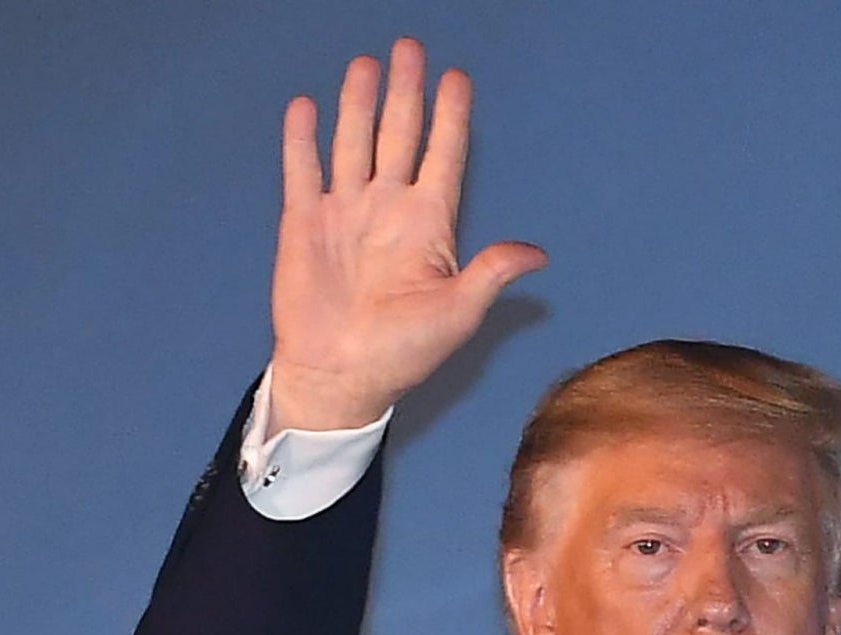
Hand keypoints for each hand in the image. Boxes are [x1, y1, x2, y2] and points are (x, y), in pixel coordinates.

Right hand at [268, 39, 547, 433]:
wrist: (338, 378)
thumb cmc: (401, 355)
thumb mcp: (457, 314)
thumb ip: (491, 274)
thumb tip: (537, 254)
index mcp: (427, 225)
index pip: (443, 155)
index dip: (451, 117)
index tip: (457, 78)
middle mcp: (387, 209)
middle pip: (399, 135)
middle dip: (405, 92)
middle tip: (410, 49)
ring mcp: (345, 213)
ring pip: (353, 142)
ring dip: (359, 104)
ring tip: (365, 65)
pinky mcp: (304, 225)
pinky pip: (303, 171)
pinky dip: (303, 140)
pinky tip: (307, 107)